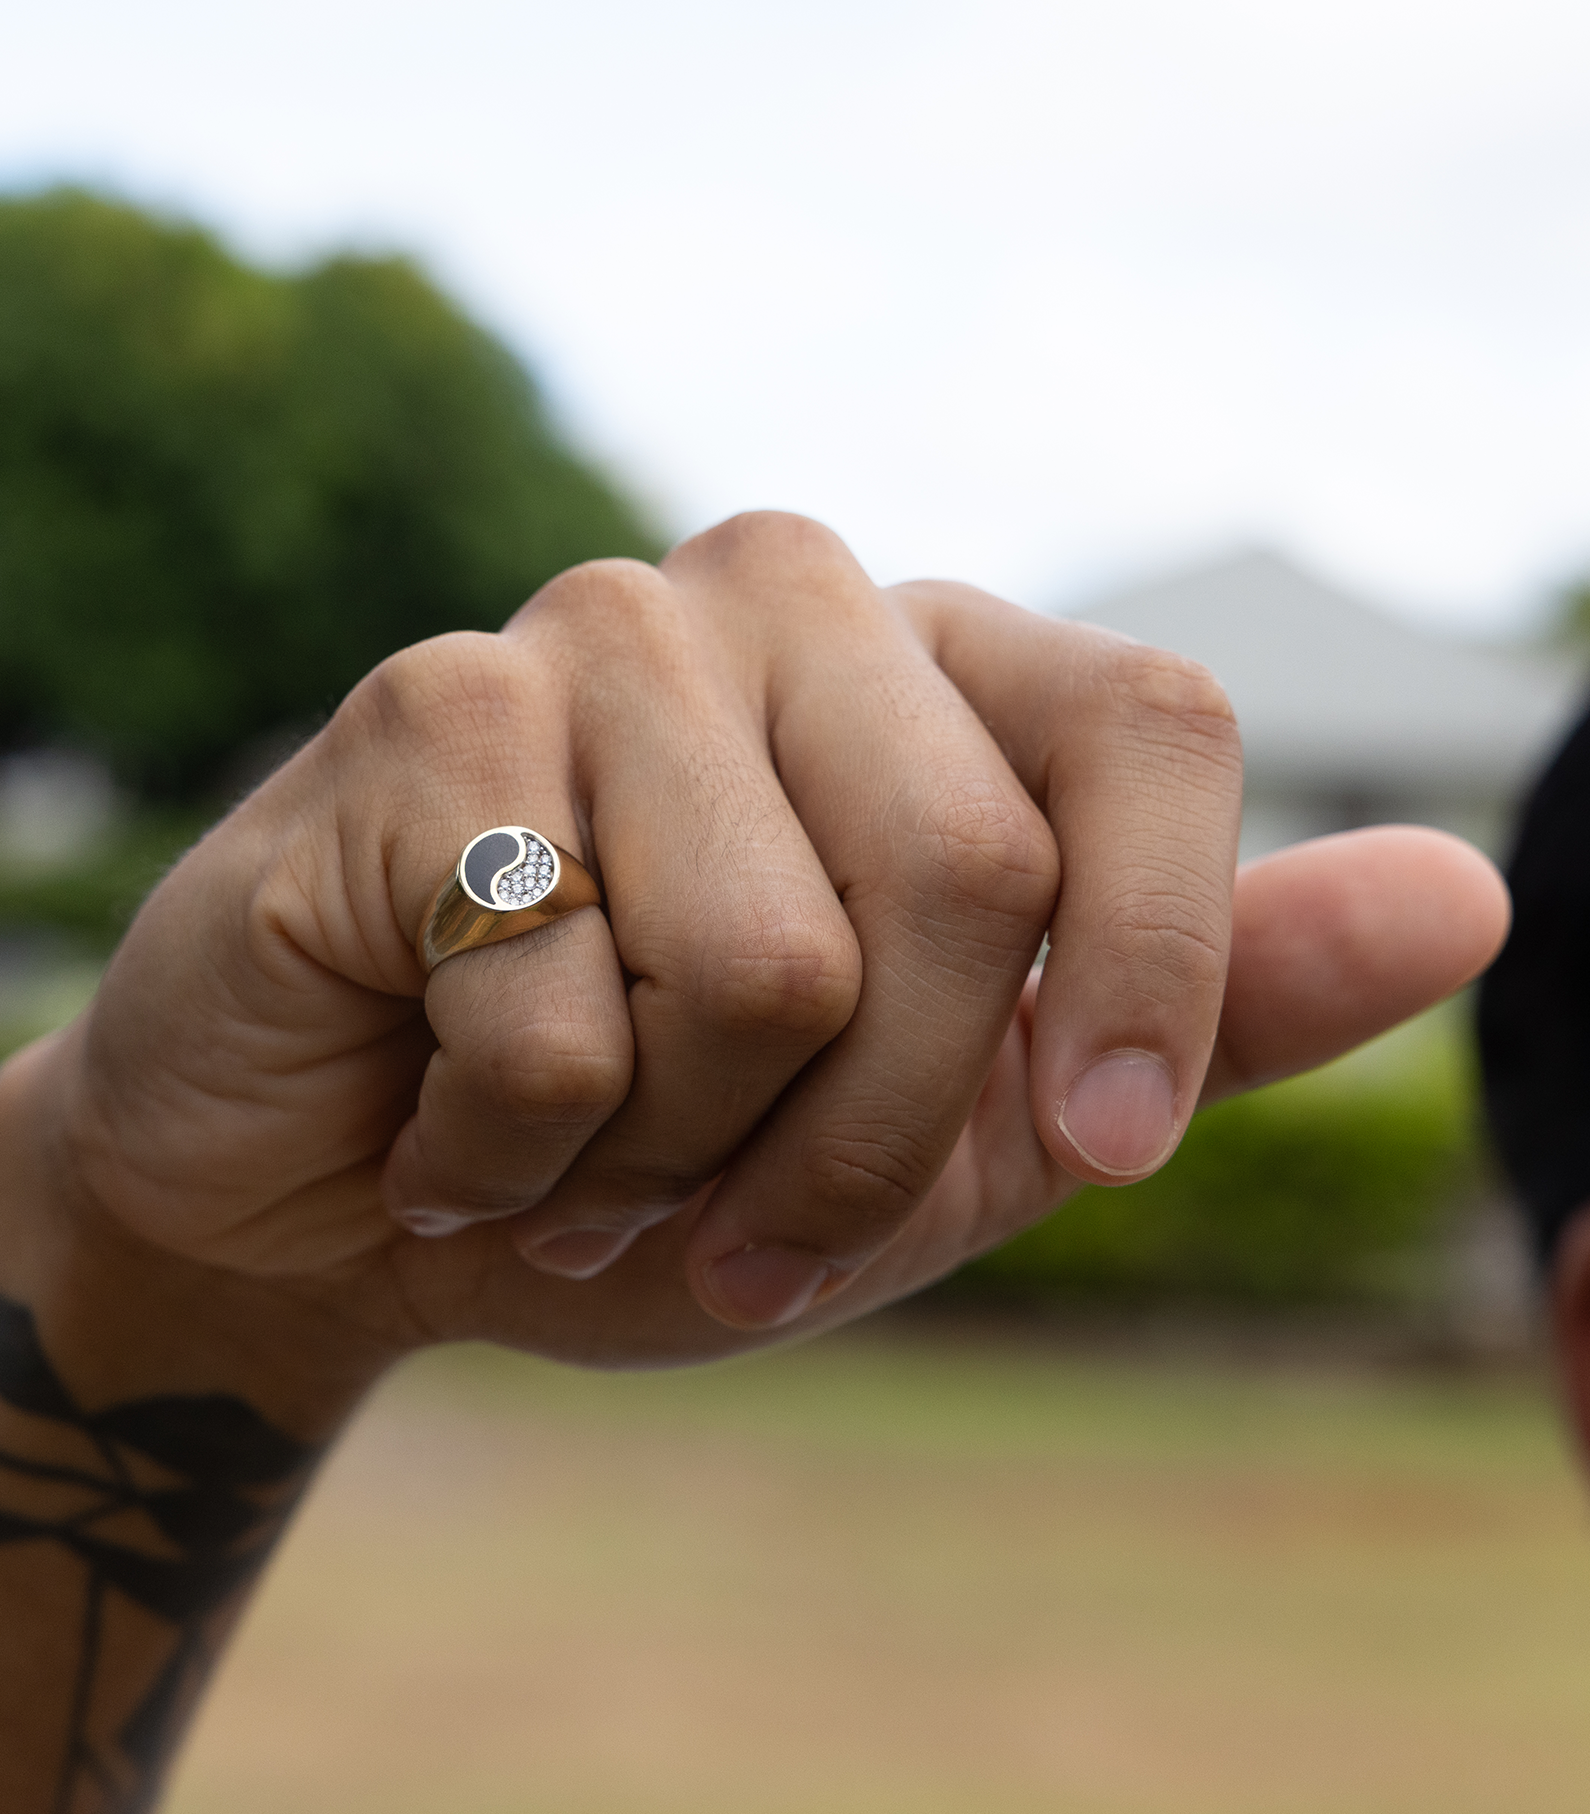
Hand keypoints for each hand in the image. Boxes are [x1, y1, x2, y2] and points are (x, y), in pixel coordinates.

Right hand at [16, 515, 1505, 1376]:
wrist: (337, 1202)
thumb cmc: (656, 1155)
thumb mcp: (958, 1122)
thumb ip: (1194, 1003)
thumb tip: (1476, 890)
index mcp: (928, 667)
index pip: (1151, 722)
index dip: (1159, 967)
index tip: (1093, 1154)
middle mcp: (777, 596)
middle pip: (968, 874)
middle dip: (858, 1142)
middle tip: (729, 1216)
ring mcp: (592, 631)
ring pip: (767, 961)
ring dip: (675, 1161)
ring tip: (572, 1152)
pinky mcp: (425, 709)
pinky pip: (562, 1006)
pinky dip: (509, 1152)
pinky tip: (441, 1118)